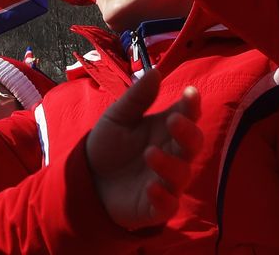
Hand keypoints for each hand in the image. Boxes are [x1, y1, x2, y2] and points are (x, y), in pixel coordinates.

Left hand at [83, 66, 202, 231]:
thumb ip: (137, 97)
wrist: (86, 180)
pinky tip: (151, 187)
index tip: (190, 93)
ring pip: (182, 174)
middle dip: (188, 132)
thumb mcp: (117, 117)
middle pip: (193, 144)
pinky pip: (168, 205)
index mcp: (166, 131)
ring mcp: (166, 182)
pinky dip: (164, 197)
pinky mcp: (156, 207)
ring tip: (149, 153)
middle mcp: (172, 155)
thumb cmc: (108, 146)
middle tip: (173, 121)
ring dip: (170, 163)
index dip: (192, 105)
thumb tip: (156, 71)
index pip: (188, 116)